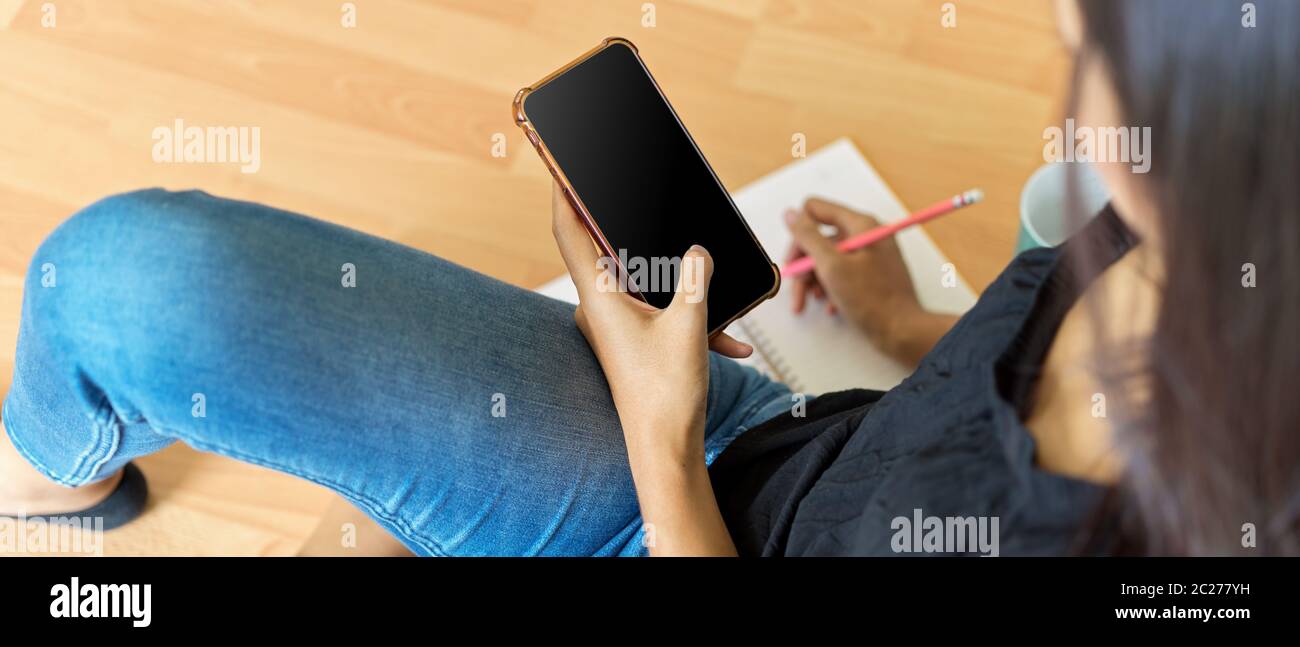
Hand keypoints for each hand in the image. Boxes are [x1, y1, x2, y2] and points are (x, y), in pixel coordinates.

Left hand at [550, 184, 748, 461]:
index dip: (564, 192)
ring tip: (702, 264)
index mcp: (599, 297)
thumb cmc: (665, 395)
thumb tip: (699, 250)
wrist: (664, 449)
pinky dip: (693, 316)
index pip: (571, 231)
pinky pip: (663, 312)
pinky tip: (731, 338)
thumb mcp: (688, 327)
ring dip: (675, 277)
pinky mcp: (637, 341)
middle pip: (606, 248)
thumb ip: (695, 279)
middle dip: (628, 222)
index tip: (562, 162)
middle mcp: (601, 308)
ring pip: (643, 282)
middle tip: (637, 191)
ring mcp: (618, 325)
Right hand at [784, 198, 955, 364]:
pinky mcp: (870, 274)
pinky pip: (841, 273)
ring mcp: (869, 255)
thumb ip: (808, 237)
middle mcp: (865, 235)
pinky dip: (830, 288)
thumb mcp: (832, 266)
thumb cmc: (874, 301)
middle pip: (819, 238)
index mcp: (860, 225)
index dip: (800, 234)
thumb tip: (790, 214)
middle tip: (796, 286)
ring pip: (827, 258)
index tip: (794, 259)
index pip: (815, 209)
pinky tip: (831, 306)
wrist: (902, 332)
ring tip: (810, 301)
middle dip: (803, 264)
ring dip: (813, 280)